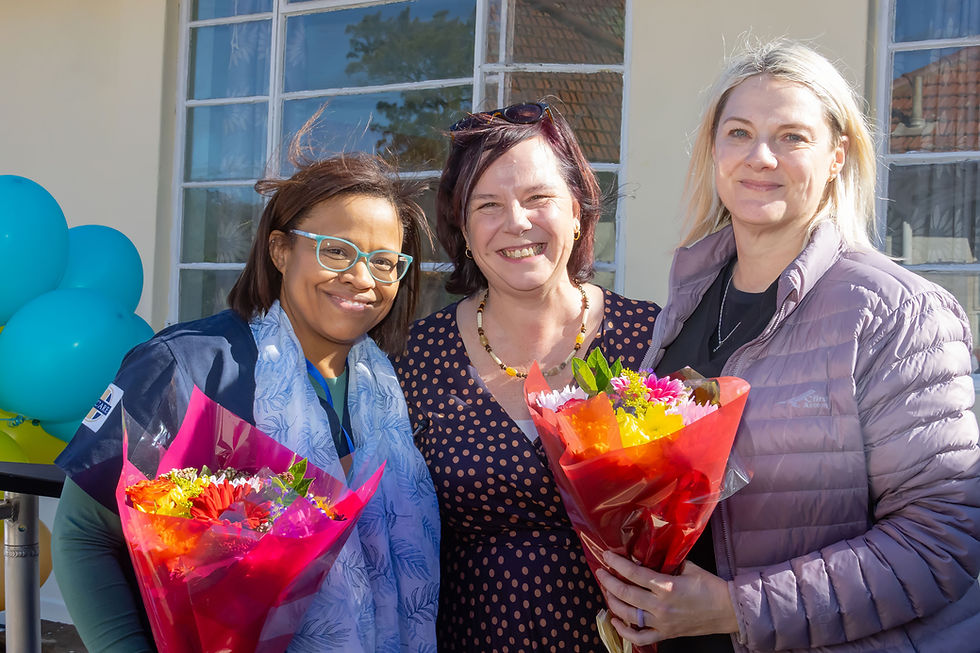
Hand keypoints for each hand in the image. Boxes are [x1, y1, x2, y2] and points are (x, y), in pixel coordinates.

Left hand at [594, 550, 738, 645]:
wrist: (728, 611)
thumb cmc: (710, 586)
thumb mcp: (688, 567)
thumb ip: (667, 562)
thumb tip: (648, 554)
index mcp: (666, 586)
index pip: (633, 573)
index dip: (616, 563)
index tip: (606, 556)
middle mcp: (660, 606)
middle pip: (625, 593)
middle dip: (608, 581)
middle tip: (601, 572)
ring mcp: (662, 623)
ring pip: (628, 615)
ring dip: (613, 602)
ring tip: (608, 591)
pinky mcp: (666, 634)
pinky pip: (640, 637)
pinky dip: (624, 631)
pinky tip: (616, 620)